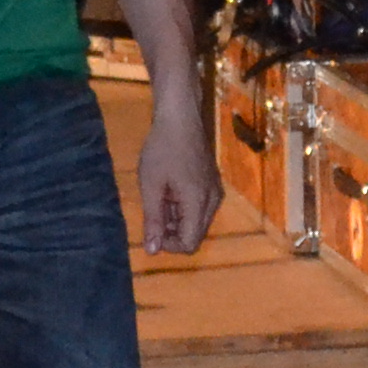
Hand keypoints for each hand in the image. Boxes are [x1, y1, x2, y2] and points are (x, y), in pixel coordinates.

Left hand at [138, 100, 219, 258]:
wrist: (180, 116)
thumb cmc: (162, 149)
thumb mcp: (151, 185)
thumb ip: (153, 220)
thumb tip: (152, 251)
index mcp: (199, 203)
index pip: (189, 244)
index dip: (168, 245)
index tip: (151, 230)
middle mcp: (213, 201)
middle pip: (196, 235)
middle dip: (173, 233)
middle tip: (152, 214)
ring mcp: (215, 191)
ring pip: (198, 222)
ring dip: (177, 220)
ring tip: (158, 199)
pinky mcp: (213, 183)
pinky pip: (201, 208)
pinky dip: (184, 209)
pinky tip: (169, 192)